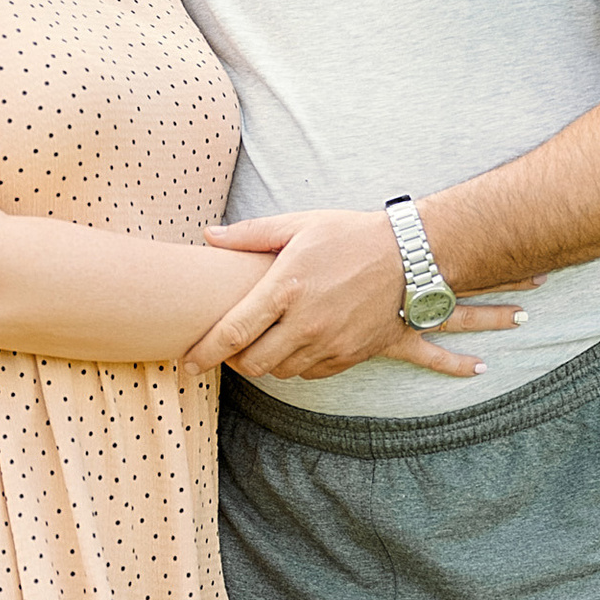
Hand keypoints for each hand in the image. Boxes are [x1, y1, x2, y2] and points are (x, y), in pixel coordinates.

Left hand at [182, 210, 530, 381]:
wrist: (414, 258)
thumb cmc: (351, 236)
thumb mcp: (300, 225)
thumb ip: (250, 235)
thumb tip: (208, 237)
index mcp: (286, 288)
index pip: (232, 333)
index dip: (203, 353)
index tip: (186, 364)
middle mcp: (306, 322)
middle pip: (252, 364)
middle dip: (235, 360)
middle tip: (233, 345)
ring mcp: (330, 343)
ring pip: (280, 373)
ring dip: (267, 362)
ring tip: (267, 340)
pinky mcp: (350, 356)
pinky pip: (310, 374)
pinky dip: (297, 364)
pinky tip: (298, 342)